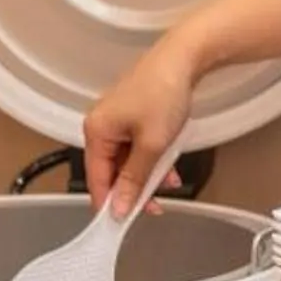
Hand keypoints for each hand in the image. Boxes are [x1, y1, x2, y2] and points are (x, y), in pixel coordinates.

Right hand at [82, 42, 197, 213]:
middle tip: (155, 206)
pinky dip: (152, 157)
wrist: (184, 57)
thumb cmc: (164, 94)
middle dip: (135, 188)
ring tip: (169, 183)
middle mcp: (101, 125)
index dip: (110, 203)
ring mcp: (117, 119)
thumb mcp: (152, 145)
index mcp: (96, 131)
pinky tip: (170, 166)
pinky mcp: (132, 114)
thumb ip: (134, 179)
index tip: (122, 223)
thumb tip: (119, 208)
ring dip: (148, 173)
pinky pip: (137, 146)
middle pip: (112, 170)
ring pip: (128, 160)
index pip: (96, 179)